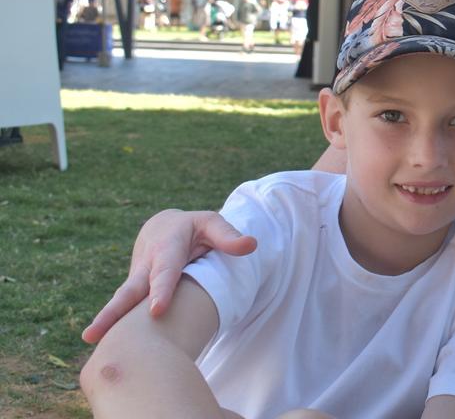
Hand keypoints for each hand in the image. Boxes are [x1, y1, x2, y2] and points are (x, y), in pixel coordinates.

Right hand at [81, 209, 256, 343]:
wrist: (163, 226)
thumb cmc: (194, 227)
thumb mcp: (212, 224)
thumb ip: (228, 236)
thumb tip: (250, 246)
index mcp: (167, 246)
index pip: (165, 271)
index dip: (161, 290)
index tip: (157, 310)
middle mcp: (147, 264)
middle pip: (132, 289)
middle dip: (117, 310)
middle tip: (98, 331)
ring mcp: (138, 277)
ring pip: (123, 299)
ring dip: (107, 318)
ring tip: (89, 338)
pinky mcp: (134, 288)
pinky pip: (125, 307)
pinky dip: (114, 323)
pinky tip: (105, 344)